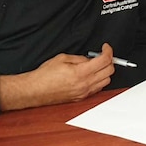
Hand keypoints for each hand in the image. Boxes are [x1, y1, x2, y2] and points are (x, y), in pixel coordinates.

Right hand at [0, 43, 115, 111]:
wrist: (35, 90)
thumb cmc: (44, 76)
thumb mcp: (62, 58)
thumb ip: (80, 58)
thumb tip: (90, 59)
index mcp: (81, 72)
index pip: (105, 60)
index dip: (108, 50)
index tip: (105, 47)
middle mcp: (85, 84)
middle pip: (109, 71)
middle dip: (109, 60)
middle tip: (102, 55)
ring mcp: (84, 92)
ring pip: (106, 81)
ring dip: (105, 71)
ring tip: (96, 65)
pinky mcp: (81, 98)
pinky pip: (98, 88)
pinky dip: (99, 80)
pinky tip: (91, 75)